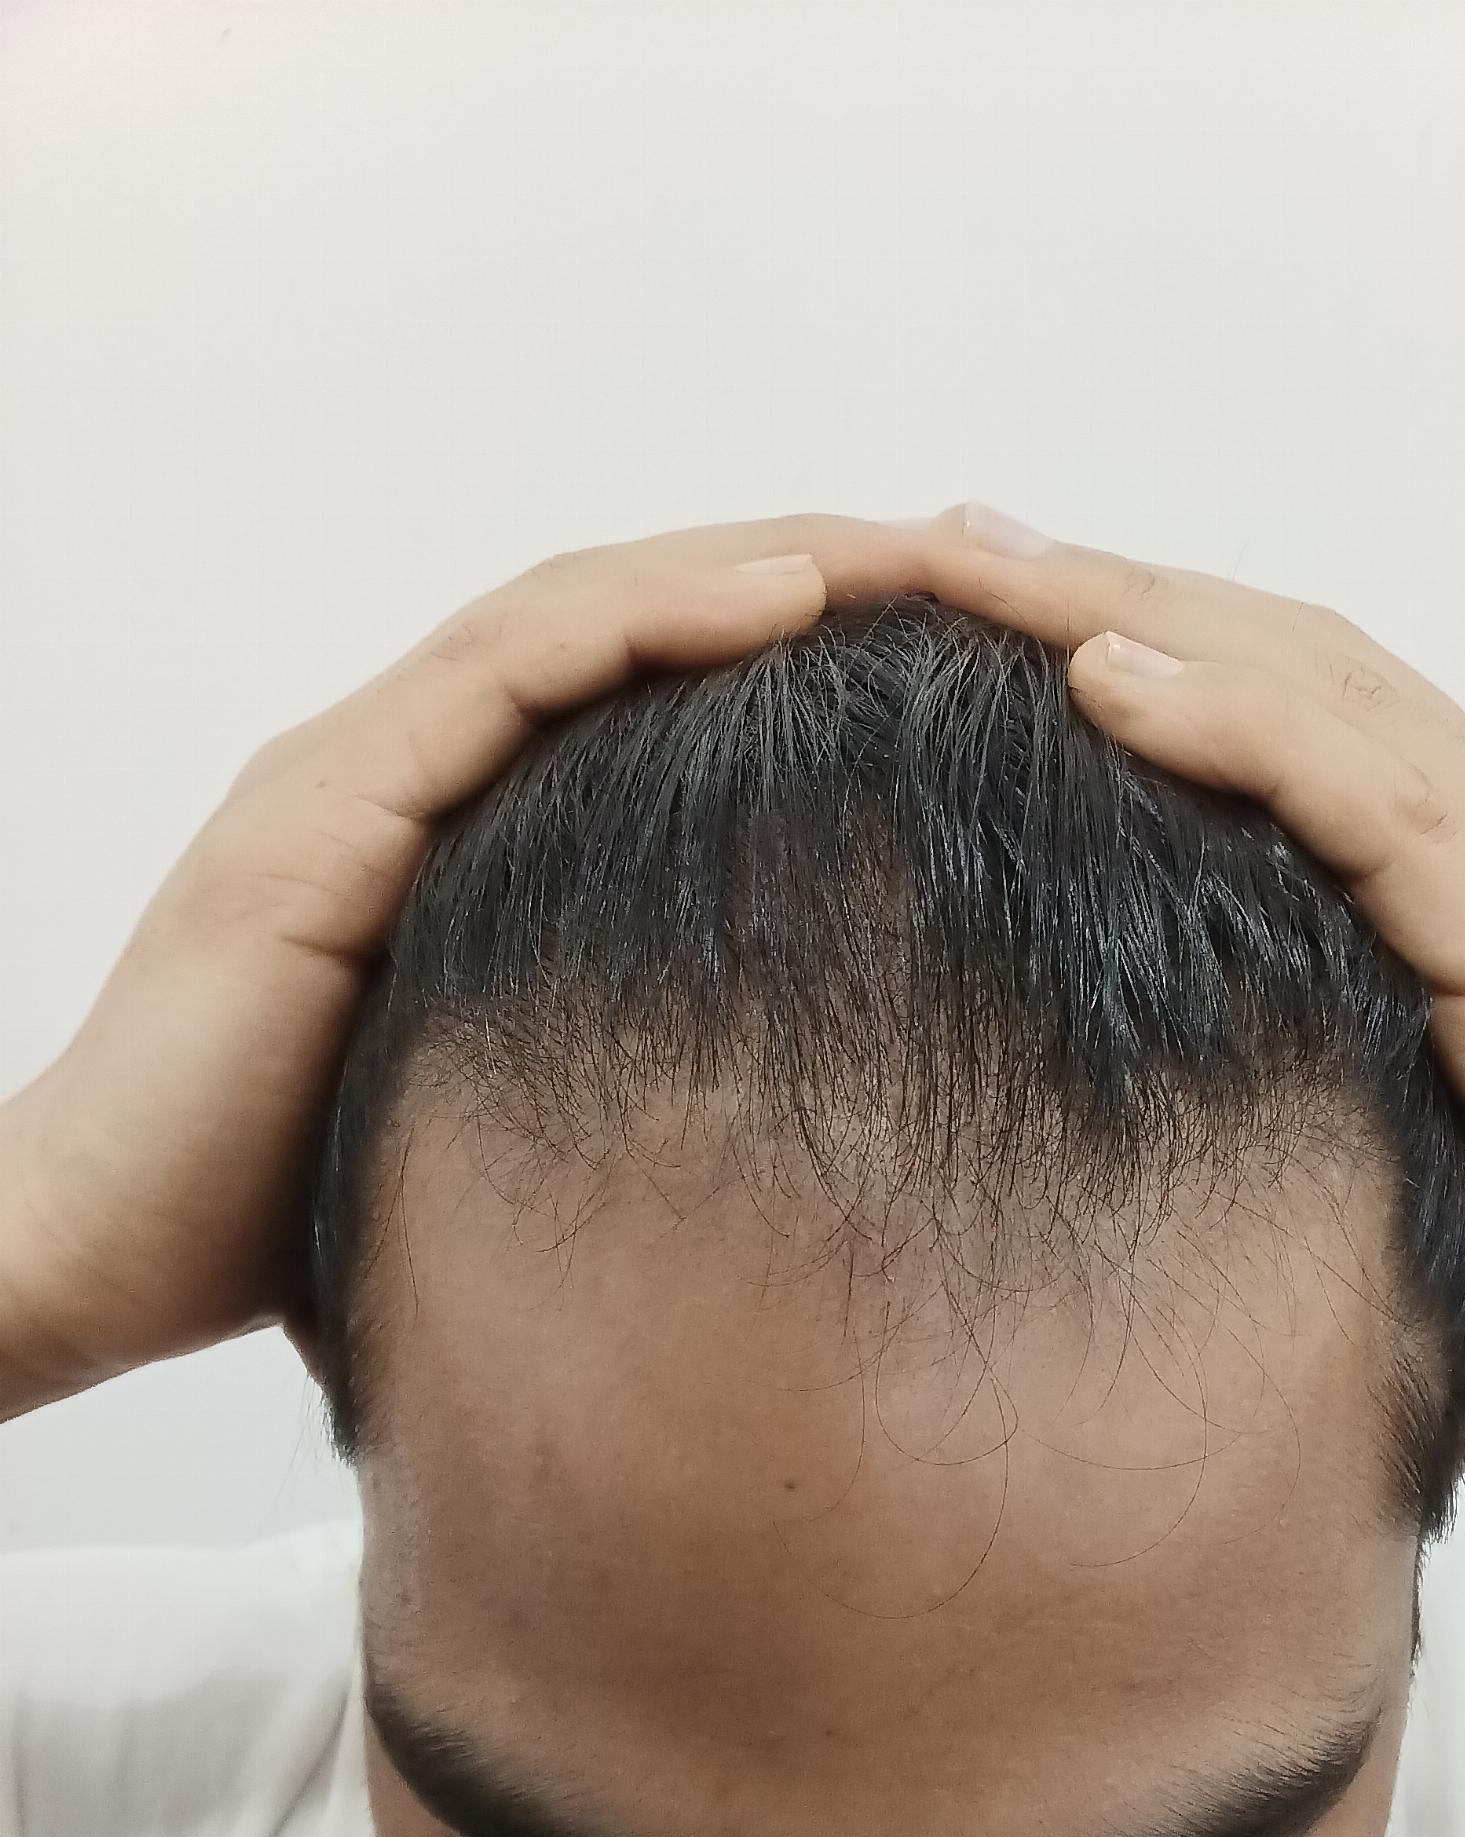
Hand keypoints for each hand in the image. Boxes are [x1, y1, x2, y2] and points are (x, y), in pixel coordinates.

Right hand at [0, 517, 927, 1415]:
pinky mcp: (323, 819)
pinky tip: (784, 605)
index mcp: (443, 830)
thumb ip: (588, 1061)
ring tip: (912, 553)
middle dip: (804, 572)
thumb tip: (756, 1132)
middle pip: (628, 617)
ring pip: (582, 610)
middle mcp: (399, 770)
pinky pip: (510, 676)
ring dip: (756, 565)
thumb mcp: (486, 1109)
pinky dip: (652, 623)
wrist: (84, 1250)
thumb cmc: (277, 1204)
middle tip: (973, 564)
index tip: (942, 645)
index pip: (633, 685)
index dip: (782, 642)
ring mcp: (355, 779)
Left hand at [876, 502, 1464, 1520]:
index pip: (1285, 712)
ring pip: (1311, 695)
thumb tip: (1142, 1106)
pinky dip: (1236, 728)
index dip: (1135, 645)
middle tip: (941, 541)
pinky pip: (1368, 805)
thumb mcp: (1392, 1154)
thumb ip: (1300, 1079)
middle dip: (1102, 589)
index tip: (976, 618)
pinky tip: (1109, 681)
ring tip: (979, 568)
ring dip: (1133, 615)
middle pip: (1281, 661)